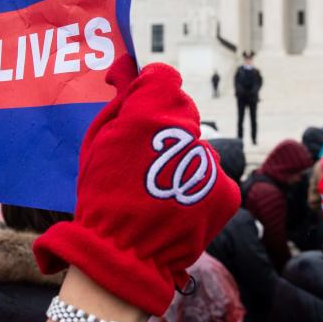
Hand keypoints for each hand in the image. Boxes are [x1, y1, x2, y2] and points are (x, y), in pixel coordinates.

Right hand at [34, 55, 240, 316]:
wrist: (122, 255)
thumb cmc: (101, 194)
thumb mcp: (97, 140)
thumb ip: (119, 98)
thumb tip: (126, 67)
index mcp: (151, 114)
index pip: (164, 79)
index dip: (150, 93)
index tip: (139, 110)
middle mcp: (187, 132)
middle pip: (183, 113)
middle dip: (166, 128)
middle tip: (143, 161)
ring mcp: (210, 162)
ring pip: (197, 147)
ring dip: (181, 160)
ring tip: (156, 190)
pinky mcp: (225, 190)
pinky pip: (211, 177)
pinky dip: (196, 188)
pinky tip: (174, 205)